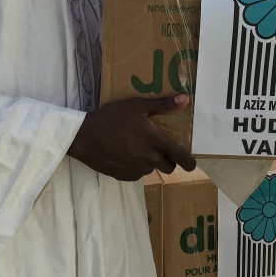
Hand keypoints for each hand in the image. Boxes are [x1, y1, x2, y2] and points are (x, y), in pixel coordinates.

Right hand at [68, 94, 196, 180]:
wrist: (84, 137)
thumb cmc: (111, 118)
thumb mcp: (137, 106)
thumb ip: (163, 105)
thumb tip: (186, 99)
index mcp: (156, 141)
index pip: (182, 158)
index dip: (189, 161)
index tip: (190, 161)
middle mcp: (150, 159)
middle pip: (169, 166)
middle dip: (168, 158)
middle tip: (158, 146)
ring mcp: (137, 170)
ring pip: (152, 169)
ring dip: (150, 161)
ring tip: (136, 146)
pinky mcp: (125, 177)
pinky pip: (138, 173)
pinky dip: (136, 166)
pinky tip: (125, 153)